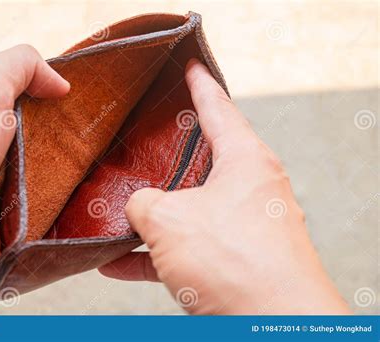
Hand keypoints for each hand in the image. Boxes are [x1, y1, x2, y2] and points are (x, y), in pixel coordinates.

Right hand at [99, 59, 350, 314]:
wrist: (271, 327)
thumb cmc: (235, 262)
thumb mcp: (170, 220)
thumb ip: (143, 203)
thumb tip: (136, 207)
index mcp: (245, 161)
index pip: (219, 107)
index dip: (199, 83)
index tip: (190, 65)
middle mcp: (250, 190)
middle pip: (203, 161)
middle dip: (170, 154)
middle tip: (147, 140)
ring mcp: (243, 227)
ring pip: (189, 211)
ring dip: (153, 218)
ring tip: (119, 214)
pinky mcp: (234, 263)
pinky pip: (185, 251)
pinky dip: (153, 257)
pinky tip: (116, 264)